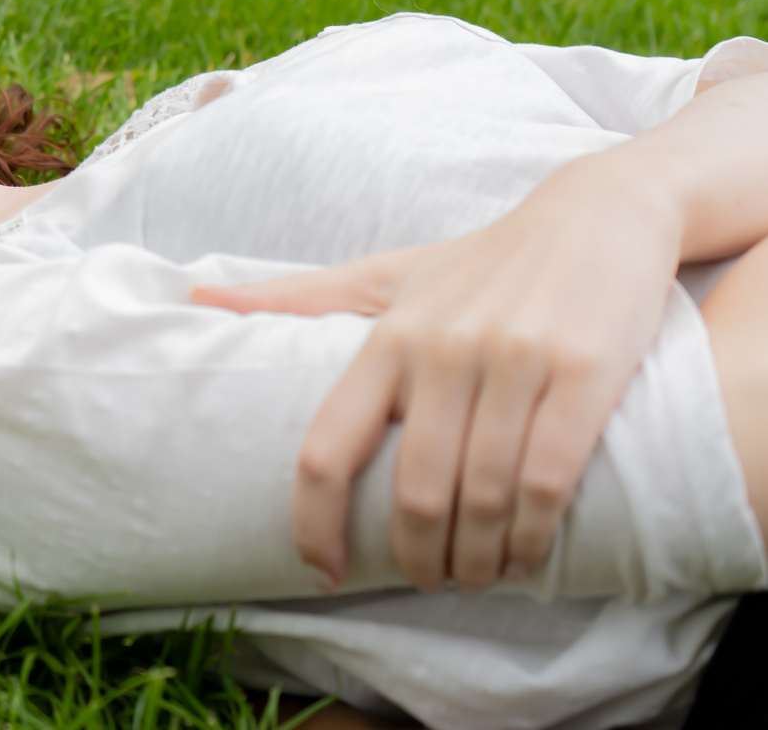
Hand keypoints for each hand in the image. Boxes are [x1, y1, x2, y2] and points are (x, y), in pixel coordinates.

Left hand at [193, 154, 684, 591]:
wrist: (598, 214)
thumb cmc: (480, 261)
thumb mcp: (385, 274)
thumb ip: (297, 298)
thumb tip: (197, 300)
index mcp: (386, 338)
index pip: (327, 447)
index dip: (314, 522)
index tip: (319, 569)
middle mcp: (442, 349)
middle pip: (412, 490)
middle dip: (415, 556)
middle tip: (424, 580)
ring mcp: (512, 361)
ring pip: (482, 495)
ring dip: (477, 558)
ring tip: (475, 576)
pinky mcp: (582, 371)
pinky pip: (547, 479)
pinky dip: (532, 535)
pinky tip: (525, 554)